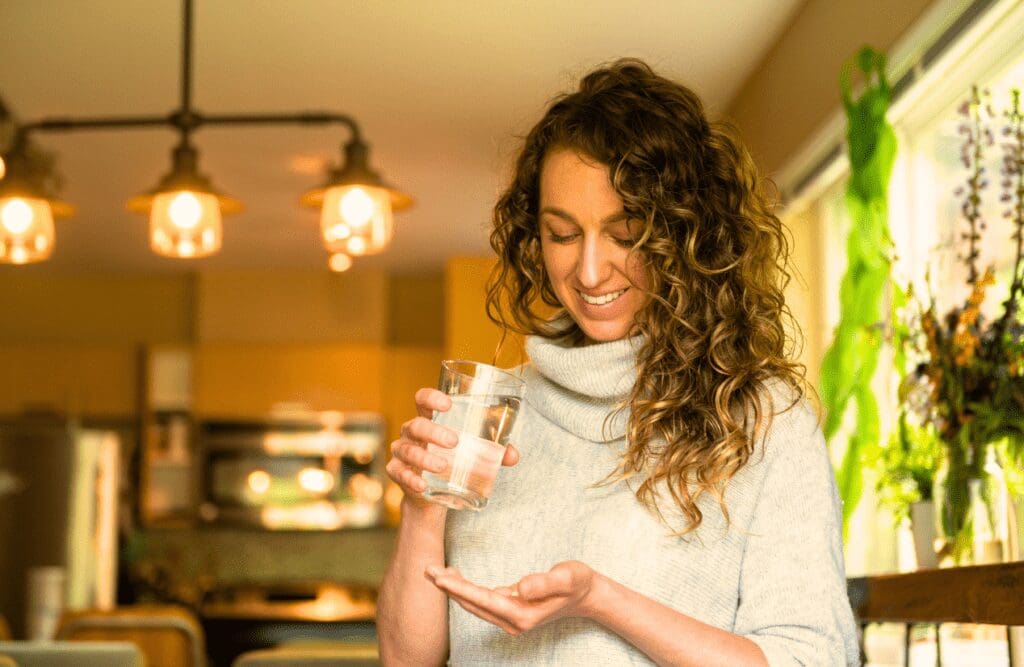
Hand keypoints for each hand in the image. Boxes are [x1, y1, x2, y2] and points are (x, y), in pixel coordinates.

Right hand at [386, 388, 519, 509]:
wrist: (431, 494)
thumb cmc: (453, 461)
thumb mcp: (472, 453)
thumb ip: (494, 451)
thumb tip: (513, 455)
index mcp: (429, 419)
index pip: (423, 399)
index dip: (431, 397)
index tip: (448, 403)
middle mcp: (412, 432)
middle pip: (416, 425)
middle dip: (434, 432)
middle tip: (455, 442)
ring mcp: (402, 452)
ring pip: (407, 450)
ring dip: (425, 458)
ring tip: (443, 466)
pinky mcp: (397, 472)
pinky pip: (399, 473)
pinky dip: (411, 479)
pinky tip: (423, 485)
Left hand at [426, 561, 595, 635]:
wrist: (587, 594)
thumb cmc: (577, 582)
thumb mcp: (568, 577)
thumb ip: (546, 582)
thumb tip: (520, 587)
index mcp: (523, 614)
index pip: (483, 599)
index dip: (459, 588)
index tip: (439, 578)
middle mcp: (513, 621)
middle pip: (473, 604)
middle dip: (449, 587)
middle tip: (426, 568)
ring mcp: (511, 619)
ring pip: (475, 604)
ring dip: (454, 589)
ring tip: (434, 571)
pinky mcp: (510, 611)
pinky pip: (481, 601)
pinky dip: (465, 590)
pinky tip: (455, 577)